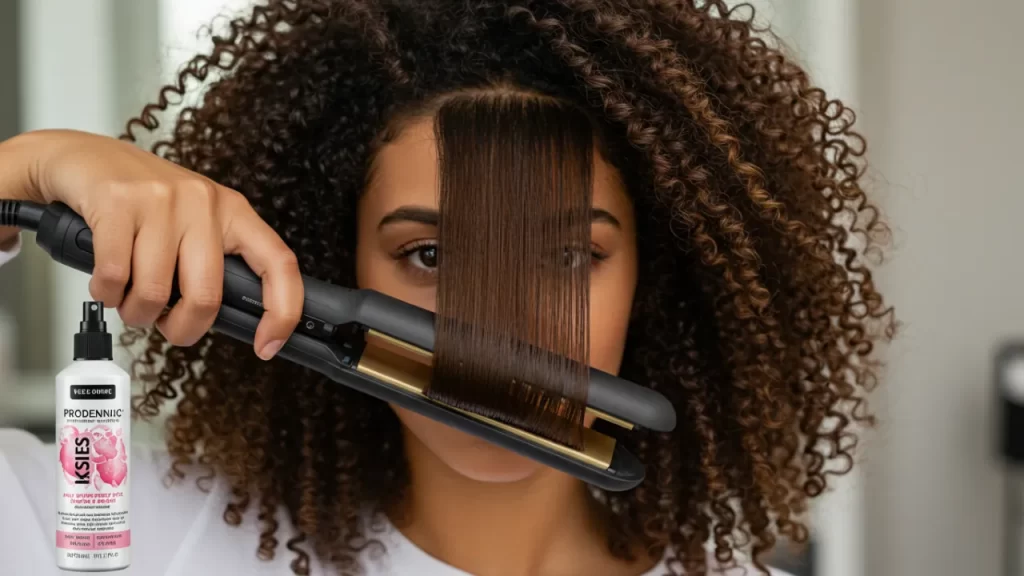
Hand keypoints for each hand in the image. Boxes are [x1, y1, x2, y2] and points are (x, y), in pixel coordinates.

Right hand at [0, 129, 302, 358]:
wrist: (84, 157)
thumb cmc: (143, 199)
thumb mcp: (194, 222)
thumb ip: (213, 263)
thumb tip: (231, 320)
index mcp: (233, 211)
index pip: (278, 263)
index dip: (282, 311)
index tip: (268, 345)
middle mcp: (203, 202)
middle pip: (206, 297)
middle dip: (182, 328)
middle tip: (166, 325)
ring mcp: (161, 199)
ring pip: (155, 293)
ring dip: (136, 312)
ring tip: (130, 298)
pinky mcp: (117, 201)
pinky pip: (115, 276)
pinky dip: (107, 293)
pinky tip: (108, 282)